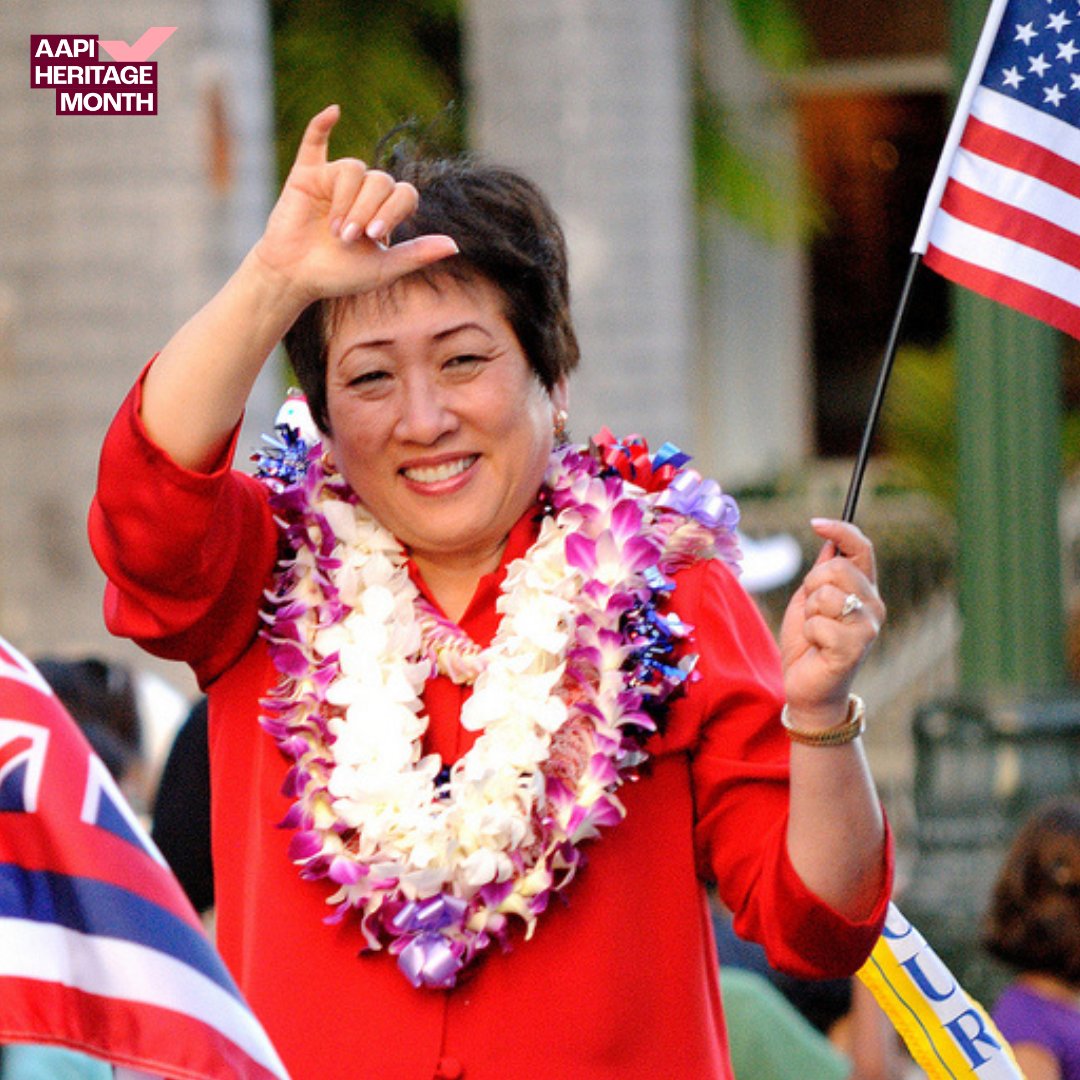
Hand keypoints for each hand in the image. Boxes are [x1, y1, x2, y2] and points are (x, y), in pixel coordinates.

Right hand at [250, 105, 458, 309]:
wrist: (295, 277)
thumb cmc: (339, 274)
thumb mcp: (383, 269)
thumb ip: (417, 254)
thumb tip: (455, 245)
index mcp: (385, 210)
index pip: (403, 193)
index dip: (393, 210)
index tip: (374, 235)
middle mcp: (363, 191)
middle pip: (380, 180)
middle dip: (366, 210)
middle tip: (349, 238)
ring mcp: (335, 180)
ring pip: (353, 168)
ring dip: (346, 200)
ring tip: (335, 229)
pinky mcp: (306, 175)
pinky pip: (315, 142)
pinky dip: (321, 125)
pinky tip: (334, 112)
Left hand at [778, 518, 884, 725]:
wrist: (807, 688)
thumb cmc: (808, 644)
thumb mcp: (809, 601)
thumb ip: (821, 574)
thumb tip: (829, 542)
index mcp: (864, 590)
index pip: (862, 548)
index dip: (841, 530)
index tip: (815, 523)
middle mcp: (873, 605)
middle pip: (835, 567)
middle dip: (811, 586)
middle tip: (812, 611)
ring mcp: (868, 626)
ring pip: (825, 594)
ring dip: (809, 613)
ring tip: (815, 632)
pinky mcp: (855, 647)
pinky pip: (818, 622)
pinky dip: (808, 633)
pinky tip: (817, 648)